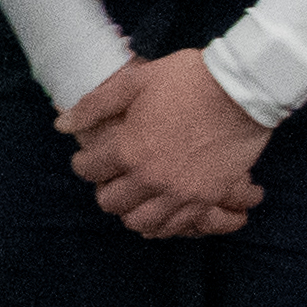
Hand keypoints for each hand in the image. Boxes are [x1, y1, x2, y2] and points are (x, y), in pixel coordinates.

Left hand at [62, 47, 270, 242]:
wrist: (244, 89)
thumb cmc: (189, 80)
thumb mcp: (136, 82)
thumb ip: (95, 105)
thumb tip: (62, 125)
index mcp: (129, 149)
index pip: (89, 170)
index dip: (84, 162)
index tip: (90, 157)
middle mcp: (151, 178)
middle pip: (110, 202)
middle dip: (105, 188)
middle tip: (112, 175)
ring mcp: (180, 193)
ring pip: (140, 222)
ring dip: (131, 209)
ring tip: (135, 194)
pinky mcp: (206, 199)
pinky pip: (175, 227)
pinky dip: (161, 223)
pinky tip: (159, 209)